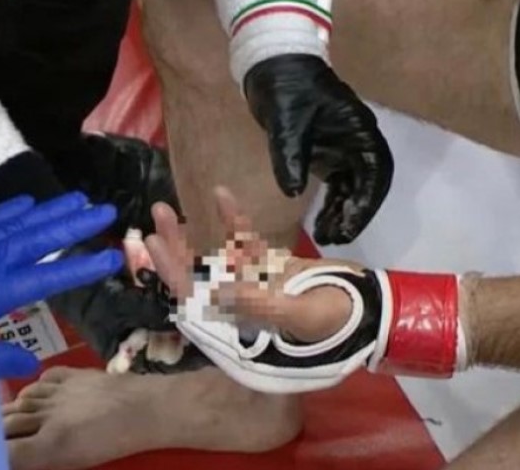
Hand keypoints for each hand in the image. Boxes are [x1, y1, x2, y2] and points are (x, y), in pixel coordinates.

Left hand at [0, 192, 123, 377]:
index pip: (49, 276)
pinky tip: (25, 202)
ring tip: (79, 198)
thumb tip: (29, 366)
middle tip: (106, 210)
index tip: (112, 257)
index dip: (82, 267)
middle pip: (39, 238)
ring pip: (17, 222)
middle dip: (74, 224)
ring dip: (49, 211)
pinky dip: (6, 211)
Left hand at [144, 187, 355, 343]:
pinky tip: (222, 196)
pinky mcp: (268, 266)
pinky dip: (234, 222)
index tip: (154, 244)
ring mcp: (252, 283)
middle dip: (174, 248)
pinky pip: (245, 242)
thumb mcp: (301, 315)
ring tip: (167, 209)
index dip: (172, 272)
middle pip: (196, 277)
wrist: (365, 310)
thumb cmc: (336, 319)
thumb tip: (219, 288)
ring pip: (213, 258)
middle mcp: (238, 303)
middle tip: (157, 214)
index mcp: (240, 322)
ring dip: (191, 236)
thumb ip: (261, 304)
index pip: (196, 298)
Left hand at [244, 54, 392, 245]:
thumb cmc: (287, 89)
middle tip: (337, 239)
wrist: (274, 67)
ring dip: (343, 214)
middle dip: (356, 214)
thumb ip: (290, 156)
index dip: (365, 202)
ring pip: (353, 190)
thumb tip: (292, 192)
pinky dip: (331, 207)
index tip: (350, 225)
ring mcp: (346, 151)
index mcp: (359, 130)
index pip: (374, 172)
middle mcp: (359, 143)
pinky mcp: (330, 157)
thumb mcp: (286, 122)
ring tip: (326, 238)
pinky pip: (338, 188)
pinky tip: (321, 225)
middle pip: (368, 186)